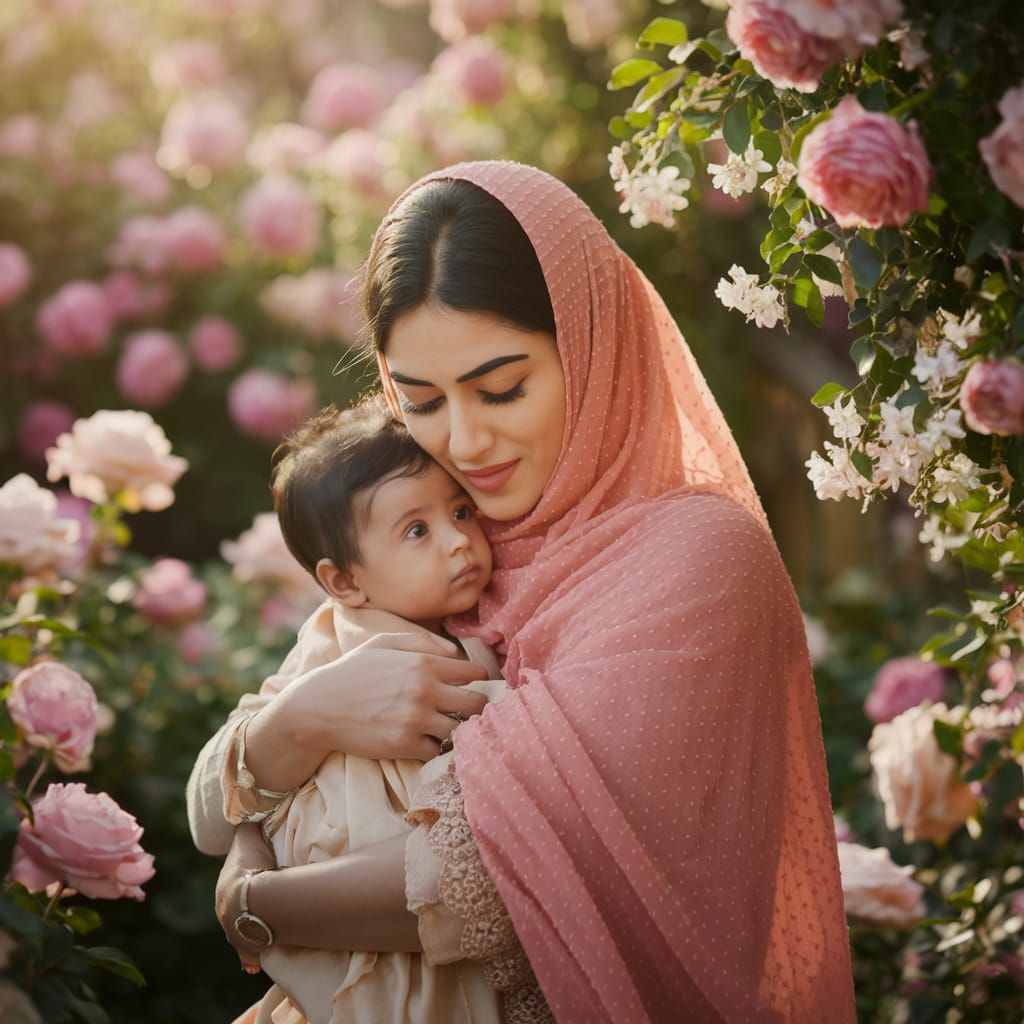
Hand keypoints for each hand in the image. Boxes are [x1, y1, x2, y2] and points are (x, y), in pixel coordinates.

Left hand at [215, 823, 276, 973]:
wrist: (256, 899)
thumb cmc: (252, 867)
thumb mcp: (247, 836)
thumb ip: (247, 822)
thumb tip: (247, 806)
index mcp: (224, 890)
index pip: (234, 883)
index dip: (248, 878)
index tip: (261, 876)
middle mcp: (225, 916)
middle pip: (238, 909)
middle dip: (248, 906)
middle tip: (267, 900)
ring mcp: (236, 935)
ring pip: (243, 932)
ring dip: (252, 929)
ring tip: (267, 924)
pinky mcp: (249, 950)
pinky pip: (251, 956)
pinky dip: (252, 958)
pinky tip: (254, 963)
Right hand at [284, 631, 491, 761]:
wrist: (318, 707)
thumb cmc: (352, 671)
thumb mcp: (384, 643)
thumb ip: (423, 642)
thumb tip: (456, 654)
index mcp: (423, 663)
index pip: (475, 673)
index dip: (477, 680)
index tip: (470, 686)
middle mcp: (425, 690)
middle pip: (477, 704)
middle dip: (476, 707)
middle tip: (466, 710)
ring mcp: (415, 720)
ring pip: (461, 730)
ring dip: (456, 729)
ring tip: (445, 726)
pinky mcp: (404, 745)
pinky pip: (437, 750)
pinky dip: (435, 747)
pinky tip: (425, 740)